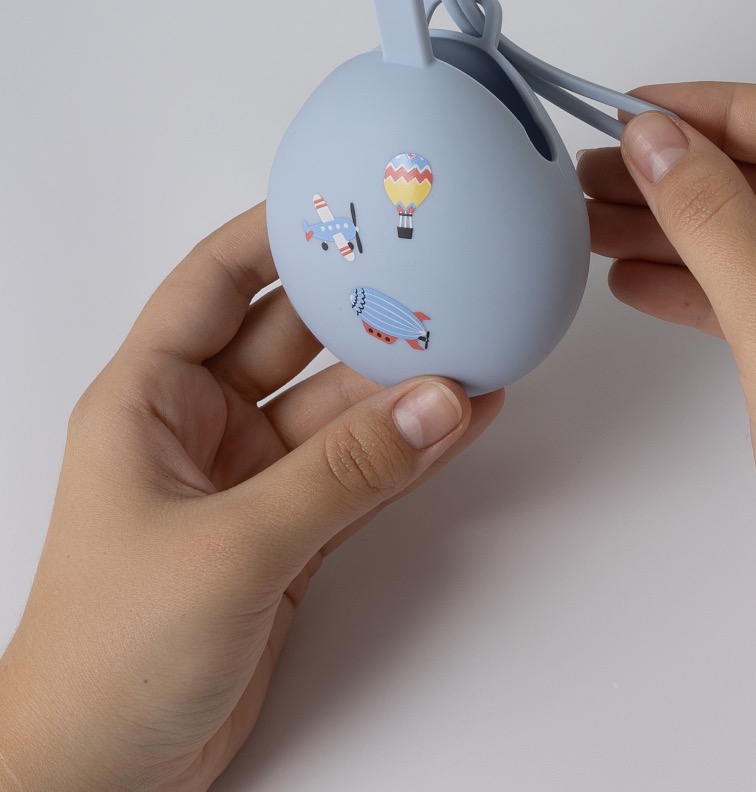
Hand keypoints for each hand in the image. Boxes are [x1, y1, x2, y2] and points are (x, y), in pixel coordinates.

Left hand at [0, 204, 503, 790]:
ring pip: (338, 410)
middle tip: (430, 272)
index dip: (272, 235)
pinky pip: (360, 470)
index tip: (339, 202)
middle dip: (359, 308)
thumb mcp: (230, 547)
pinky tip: (460, 420)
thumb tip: (433, 406)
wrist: (104, 774)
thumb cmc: (108, 657)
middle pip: (292, 340)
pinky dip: (408, 449)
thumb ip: (341, 475)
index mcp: (147, 400)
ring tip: (471, 350)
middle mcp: (201, 428)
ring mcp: (252, 480)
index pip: (212, 283)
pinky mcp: (290, 530)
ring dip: (401, 387)